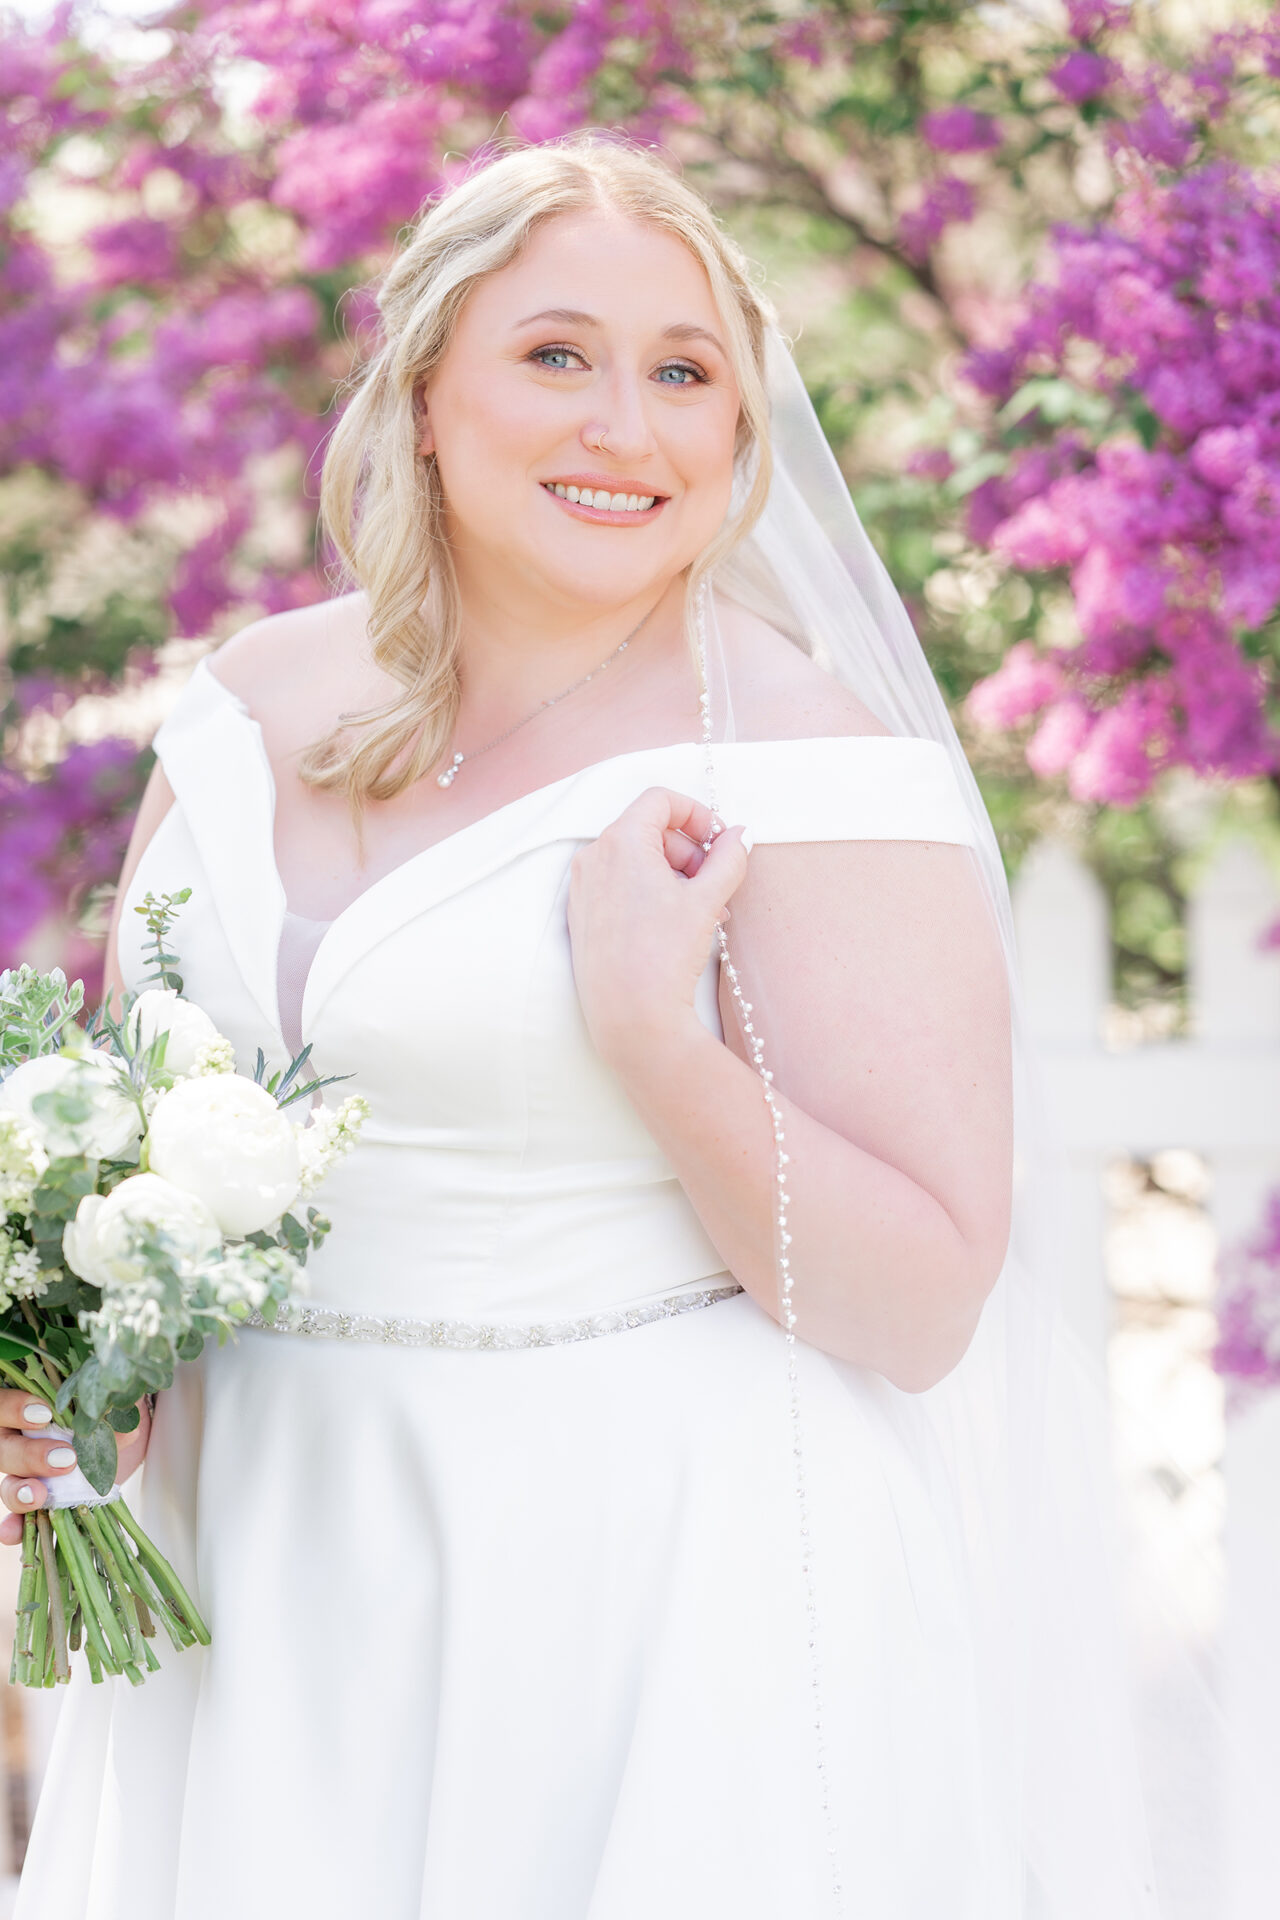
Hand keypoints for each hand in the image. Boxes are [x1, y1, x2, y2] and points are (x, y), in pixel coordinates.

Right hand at [0, 1393, 151, 1545]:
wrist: (114, 1442)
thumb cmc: (101, 1412)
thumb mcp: (108, 1407)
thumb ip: (110, 1409)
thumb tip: (126, 1423)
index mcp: (25, 1407)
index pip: (3, 1404)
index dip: (14, 1409)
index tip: (44, 1414)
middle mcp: (15, 1439)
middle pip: (4, 1448)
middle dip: (29, 1455)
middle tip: (65, 1459)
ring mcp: (21, 1473)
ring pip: (7, 1482)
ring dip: (20, 1491)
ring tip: (39, 1496)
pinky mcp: (34, 1501)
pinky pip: (16, 1516)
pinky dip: (13, 1526)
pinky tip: (14, 1533)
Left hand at [568, 786, 748, 1071]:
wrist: (628, 1016)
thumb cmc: (661, 957)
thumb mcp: (706, 901)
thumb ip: (728, 859)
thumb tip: (739, 835)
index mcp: (620, 841)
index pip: (660, 800)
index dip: (696, 814)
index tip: (718, 841)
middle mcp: (593, 857)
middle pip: (648, 828)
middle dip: (688, 849)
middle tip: (714, 881)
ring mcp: (583, 887)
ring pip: (634, 858)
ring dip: (672, 873)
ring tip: (701, 909)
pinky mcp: (582, 915)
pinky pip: (618, 884)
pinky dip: (649, 891)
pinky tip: (674, 924)